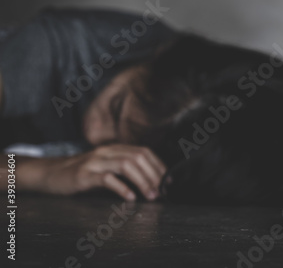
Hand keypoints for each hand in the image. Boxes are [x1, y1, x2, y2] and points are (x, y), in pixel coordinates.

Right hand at [42, 144, 166, 200]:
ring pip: (126, 165)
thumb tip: (150, 181)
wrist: (50, 173)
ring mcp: (95, 162)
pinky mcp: (84, 175)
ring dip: (142, 181)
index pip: (144, 151)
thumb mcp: (106, 166)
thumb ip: (125, 169)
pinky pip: (107, 178)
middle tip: (161, 191)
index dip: (159, 165)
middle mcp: (107, 152)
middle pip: (138, 157)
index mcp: (115, 148)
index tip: (168, 180)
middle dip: (153, 174)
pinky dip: (121, 188)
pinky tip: (129, 197)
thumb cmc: (82, 173)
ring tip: (150, 195)